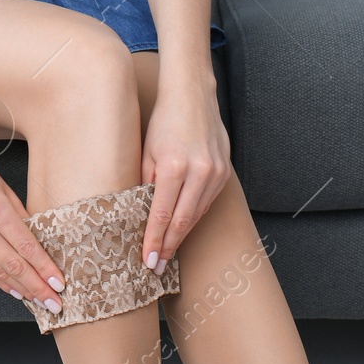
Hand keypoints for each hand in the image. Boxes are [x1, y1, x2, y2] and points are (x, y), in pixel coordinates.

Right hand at [0, 133, 65, 311]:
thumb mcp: (5, 189)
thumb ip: (22, 217)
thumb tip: (40, 244)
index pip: (26, 246)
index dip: (44, 269)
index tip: (59, 283)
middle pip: (13, 265)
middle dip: (37, 288)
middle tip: (54, 303)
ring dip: (20, 290)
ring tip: (39, 301)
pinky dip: (0, 282)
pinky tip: (15, 291)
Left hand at [140, 79, 231, 271]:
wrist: (194, 95)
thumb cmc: (165, 120)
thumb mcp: (146, 151)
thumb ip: (144, 183)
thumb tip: (139, 215)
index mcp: (174, 166)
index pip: (162, 214)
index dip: (154, 241)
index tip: (148, 261)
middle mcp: (199, 171)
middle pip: (183, 221)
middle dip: (168, 247)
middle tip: (156, 267)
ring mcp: (216, 173)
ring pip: (197, 215)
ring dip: (180, 236)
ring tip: (166, 253)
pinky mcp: (224, 172)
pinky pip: (206, 203)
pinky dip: (193, 217)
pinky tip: (181, 228)